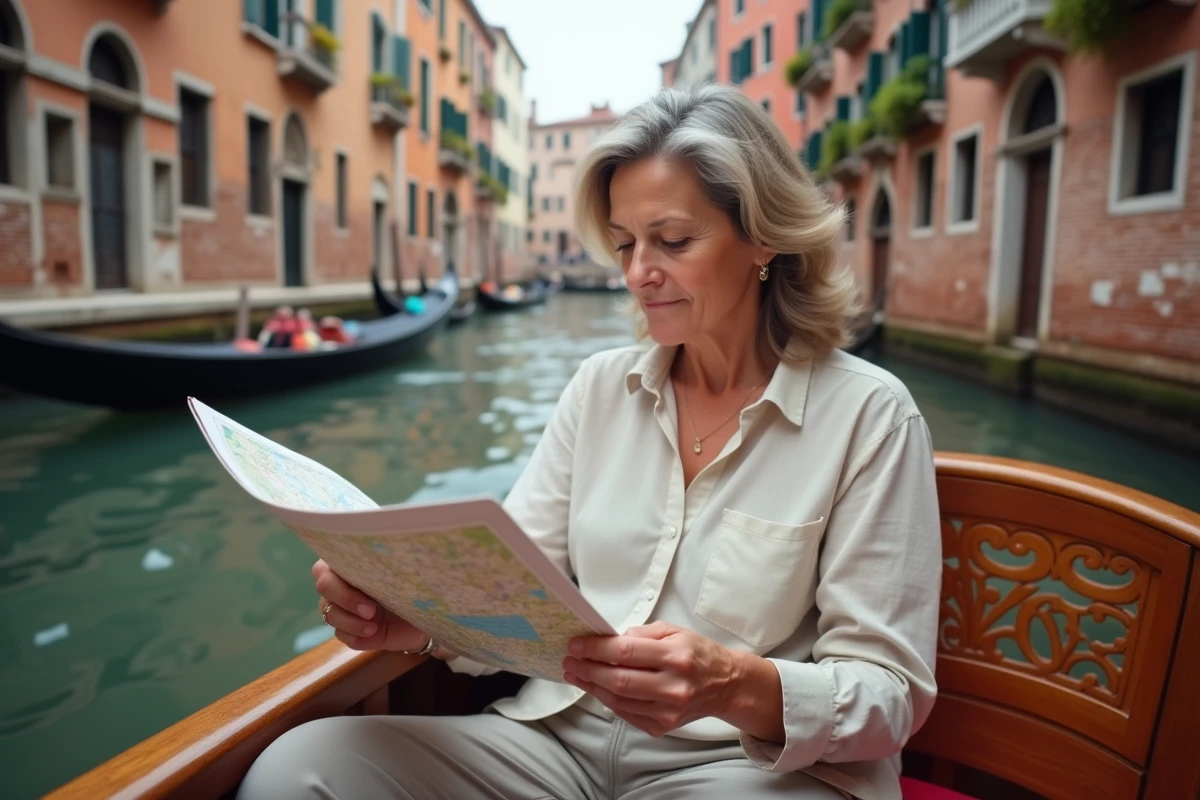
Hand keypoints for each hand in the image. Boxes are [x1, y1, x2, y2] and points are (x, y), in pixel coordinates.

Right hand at [312, 559, 450, 657]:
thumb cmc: (414, 584)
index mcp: (349, 565)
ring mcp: (342, 609)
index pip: (326, 562)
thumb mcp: (404, 569)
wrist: (425, 616)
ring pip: (330, 613)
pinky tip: (373, 633)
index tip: (364, 579)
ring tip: (373, 626)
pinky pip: (341, 635)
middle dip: (346, 598)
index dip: (337, 573)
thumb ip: (388, 560)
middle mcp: (340, 585)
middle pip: (324, 586)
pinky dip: (355, 635)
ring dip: (351, 621)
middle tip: (371, 610)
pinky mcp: (350, 632)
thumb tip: (388, 543)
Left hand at [561, 620, 743, 737]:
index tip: (576, 645)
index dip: (596, 649)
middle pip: (619, 680)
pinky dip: (608, 701)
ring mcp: (668, 711)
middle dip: (588, 669)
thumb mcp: (674, 631)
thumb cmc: (697, 654)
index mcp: (676, 656)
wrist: (725, 685)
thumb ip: (642, 633)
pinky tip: (596, 688)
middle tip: (569, 661)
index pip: (626, 652)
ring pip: (619, 700)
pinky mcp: (663, 727)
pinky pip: (627, 714)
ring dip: (592, 687)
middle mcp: (674, 686)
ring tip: (576, 674)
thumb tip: (611, 639)